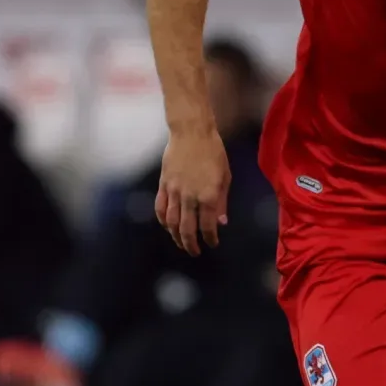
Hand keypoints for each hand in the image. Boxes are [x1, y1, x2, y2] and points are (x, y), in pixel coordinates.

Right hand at [156, 127, 230, 255]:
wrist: (192, 133)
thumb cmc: (214, 153)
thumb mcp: (225, 177)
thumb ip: (222, 202)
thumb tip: (222, 223)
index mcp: (208, 196)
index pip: (208, 225)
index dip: (210, 238)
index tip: (213, 243)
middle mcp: (189, 197)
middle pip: (187, 228)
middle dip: (191, 244)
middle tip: (195, 252)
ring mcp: (174, 191)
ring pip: (172, 222)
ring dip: (176, 236)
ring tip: (181, 243)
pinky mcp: (163, 185)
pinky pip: (160, 208)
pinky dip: (163, 220)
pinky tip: (168, 226)